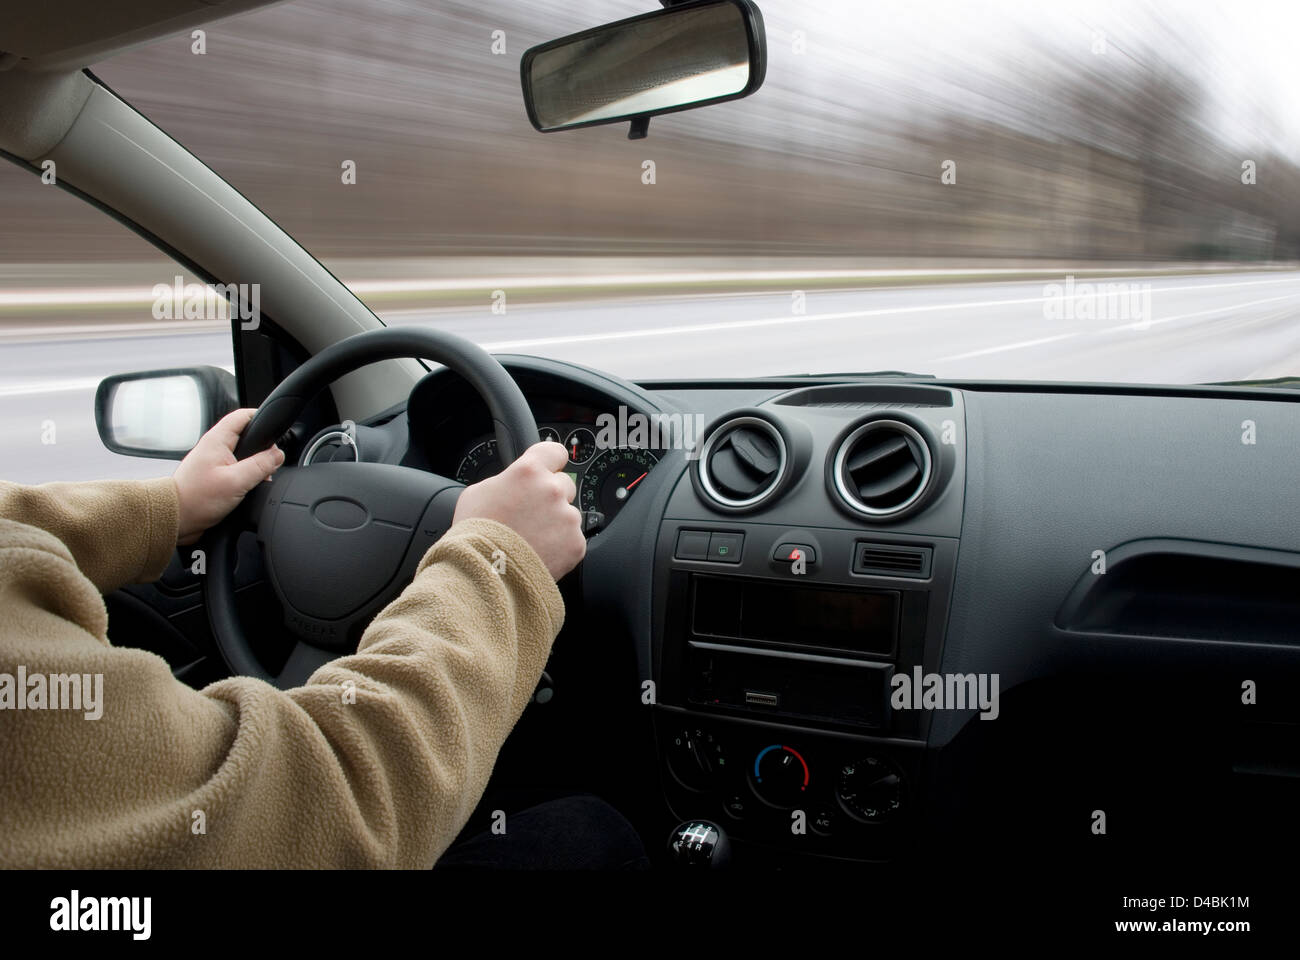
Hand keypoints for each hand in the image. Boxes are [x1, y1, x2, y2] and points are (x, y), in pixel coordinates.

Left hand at [173, 408, 285, 544]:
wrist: (176, 519)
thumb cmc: (195, 500)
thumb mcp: (236, 481)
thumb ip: (260, 465)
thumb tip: (278, 455)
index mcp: (217, 440)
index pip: (243, 416)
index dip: (261, 417)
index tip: (276, 429)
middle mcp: (214, 448)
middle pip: (246, 435)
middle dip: (262, 447)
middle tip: (271, 462)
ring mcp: (214, 462)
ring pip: (243, 454)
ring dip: (255, 464)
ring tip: (260, 478)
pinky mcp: (214, 476)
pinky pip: (237, 469)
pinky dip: (247, 476)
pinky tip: (249, 488)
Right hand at [452, 440, 585, 579]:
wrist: (485, 573)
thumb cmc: (476, 534)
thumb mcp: (479, 492)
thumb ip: (505, 480)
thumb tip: (514, 481)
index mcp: (529, 471)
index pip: (555, 452)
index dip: (551, 462)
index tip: (550, 468)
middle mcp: (552, 489)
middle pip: (564, 484)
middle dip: (550, 497)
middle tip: (530, 515)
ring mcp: (567, 517)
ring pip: (568, 514)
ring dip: (555, 524)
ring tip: (531, 539)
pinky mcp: (575, 543)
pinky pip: (572, 539)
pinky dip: (560, 546)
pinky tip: (539, 552)